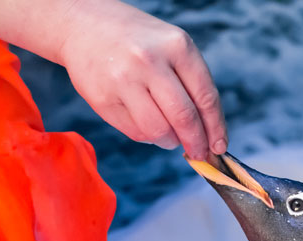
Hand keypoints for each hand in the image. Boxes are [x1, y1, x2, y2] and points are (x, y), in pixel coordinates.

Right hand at [0, 0, 226, 159]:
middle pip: (184, 118)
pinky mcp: (103, 100)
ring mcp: (123, 81)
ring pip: (158, 131)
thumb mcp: (171, 46)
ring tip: (169, 135)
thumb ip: (191, 83)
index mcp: (176, 46)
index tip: (219, 146)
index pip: (205, 97)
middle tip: (198, 152)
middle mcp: (149, 61)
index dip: (215, 128)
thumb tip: (209, 132)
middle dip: (196, 142)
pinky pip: (135, 133)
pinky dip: (147, 136)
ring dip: (169, 141)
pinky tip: (147, 124)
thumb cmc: (137, 40)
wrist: (84, 25)